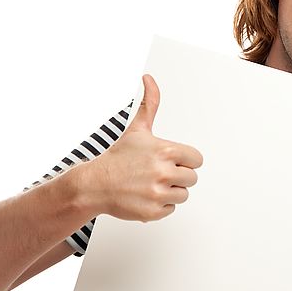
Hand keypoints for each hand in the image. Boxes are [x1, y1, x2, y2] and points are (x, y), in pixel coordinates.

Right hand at [84, 74, 203, 221]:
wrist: (94, 184)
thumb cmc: (118, 157)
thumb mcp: (137, 129)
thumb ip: (149, 104)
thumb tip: (149, 78)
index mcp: (166, 151)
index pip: (197, 159)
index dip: (184, 160)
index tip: (168, 160)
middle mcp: (164, 172)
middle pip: (192, 178)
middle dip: (177, 176)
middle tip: (155, 173)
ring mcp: (158, 193)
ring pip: (183, 194)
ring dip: (170, 191)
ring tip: (149, 184)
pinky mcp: (152, 212)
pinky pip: (170, 209)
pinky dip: (159, 205)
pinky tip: (144, 196)